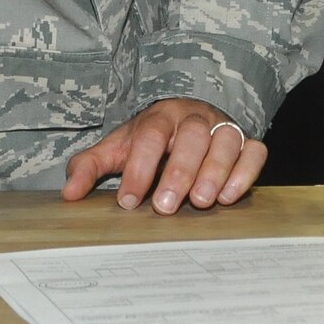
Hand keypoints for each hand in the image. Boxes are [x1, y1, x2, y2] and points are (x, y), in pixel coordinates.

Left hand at [61, 98, 265, 213]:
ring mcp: (223, 128)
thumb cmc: (150, 141)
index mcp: (160, 116)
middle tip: (166, 207)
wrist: (188, 118)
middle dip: (179, 171)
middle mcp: (194, 117)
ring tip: (201, 202)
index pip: (150, 135)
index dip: (140, 167)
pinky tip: (229, 197)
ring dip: (215, 172)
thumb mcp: (118, 149)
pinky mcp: (246, 142)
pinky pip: (254, 151)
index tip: (129, 201)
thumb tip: (69, 194)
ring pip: (225, 141)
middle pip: (191, 135)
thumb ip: (91, 167)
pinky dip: (245, 171)